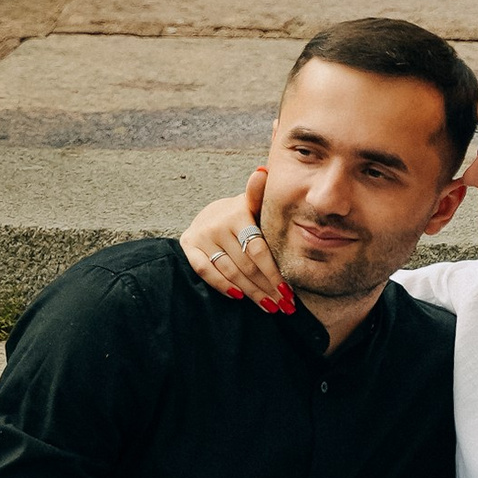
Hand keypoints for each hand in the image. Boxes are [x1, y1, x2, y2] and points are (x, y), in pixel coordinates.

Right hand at [179, 170, 291, 313]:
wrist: (211, 214)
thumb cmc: (242, 215)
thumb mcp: (253, 205)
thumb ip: (259, 195)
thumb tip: (263, 171)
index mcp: (237, 213)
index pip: (258, 250)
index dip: (274, 273)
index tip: (289, 292)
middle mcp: (217, 224)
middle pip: (246, 265)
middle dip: (267, 288)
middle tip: (284, 306)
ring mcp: (201, 236)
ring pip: (229, 271)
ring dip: (251, 292)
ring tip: (269, 306)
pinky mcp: (188, 247)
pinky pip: (205, 271)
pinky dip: (222, 285)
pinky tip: (239, 297)